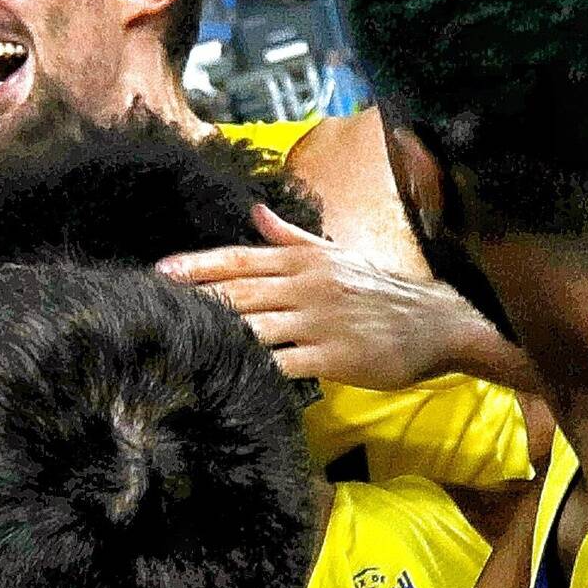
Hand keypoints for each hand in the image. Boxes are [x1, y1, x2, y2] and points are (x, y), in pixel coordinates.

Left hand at [161, 209, 490, 390]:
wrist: (436, 322)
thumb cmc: (379, 291)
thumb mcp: (335, 255)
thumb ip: (291, 237)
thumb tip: (254, 211)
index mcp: (304, 261)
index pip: (240, 258)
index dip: (198, 265)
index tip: (159, 272)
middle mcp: (308, 286)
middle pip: (239, 291)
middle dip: (194, 299)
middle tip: (152, 306)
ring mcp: (321, 321)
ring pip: (257, 326)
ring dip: (218, 334)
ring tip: (178, 343)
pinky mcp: (335, 357)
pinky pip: (286, 364)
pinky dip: (258, 369)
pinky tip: (230, 376)